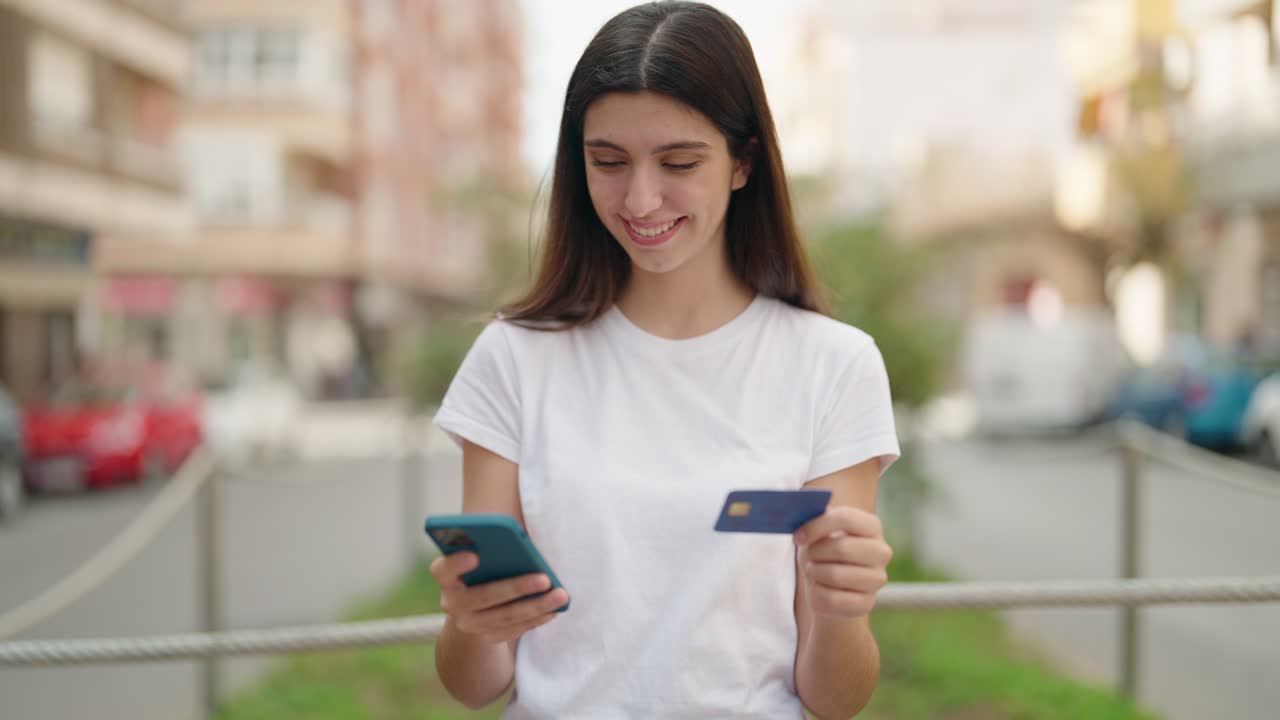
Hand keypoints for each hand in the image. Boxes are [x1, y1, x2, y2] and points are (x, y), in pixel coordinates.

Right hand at [429, 552, 569, 644]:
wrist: (476, 604)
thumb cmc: (485, 566)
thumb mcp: (483, 555)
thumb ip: (492, 548)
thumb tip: (521, 543)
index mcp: (445, 575)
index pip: (442, 569)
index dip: (456, 563)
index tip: (475, 555)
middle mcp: (451, 602)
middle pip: (484, 596)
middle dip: (517, 587)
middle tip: (545, 578)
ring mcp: (468, 624)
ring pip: (505, 616)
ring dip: (536, 605)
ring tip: (561, 595)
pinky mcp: (487, 637)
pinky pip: (514, 630)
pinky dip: (536, 618)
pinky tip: (554, 609)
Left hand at [793, 505, 892, 618]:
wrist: (829, 588)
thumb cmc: (822, 552)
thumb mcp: (818, 532)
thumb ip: (814, 518)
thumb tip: (803, 509)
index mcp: (872, 526)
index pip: (846, 518)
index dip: (817, 526)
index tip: (797, 536)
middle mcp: (881, 551)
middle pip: (842, 548)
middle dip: (815, 553)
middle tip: (807, 557)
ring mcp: (877, 579)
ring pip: (835, 575)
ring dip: (814, 573)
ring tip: (813, 571)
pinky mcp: (867, 604)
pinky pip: (832, 599)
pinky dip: (816, 594)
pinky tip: (819, 588)